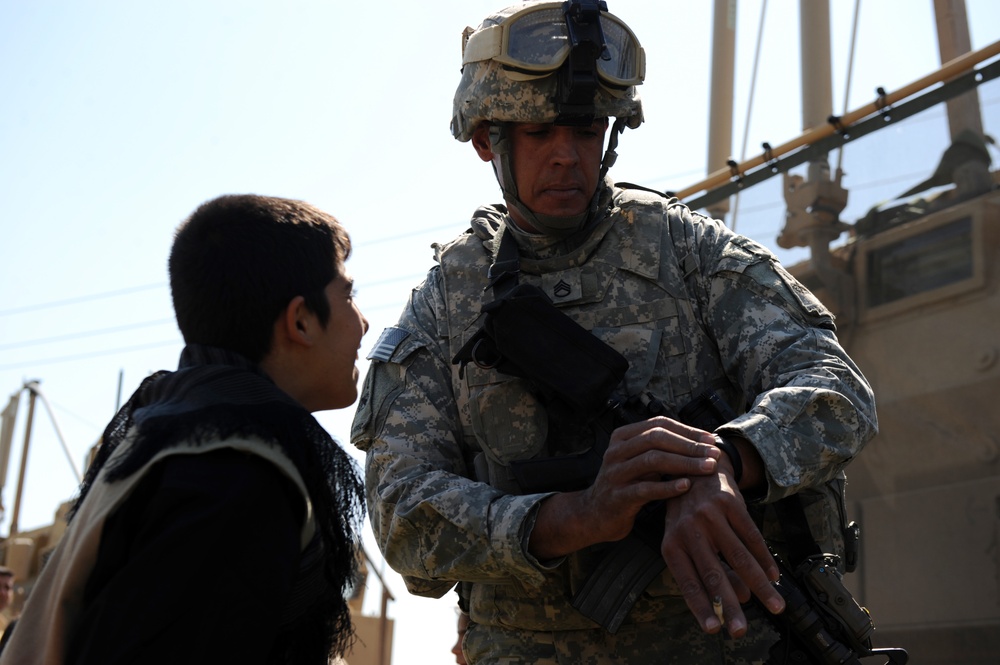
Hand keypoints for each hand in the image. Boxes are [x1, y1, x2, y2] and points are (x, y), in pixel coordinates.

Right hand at [529, 416, 718, 559]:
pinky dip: (667, 486)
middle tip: (714, 454)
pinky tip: (686, 486)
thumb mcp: (639, 463)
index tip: (710, 440)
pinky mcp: (618, 496)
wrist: (594, 515)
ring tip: (707, 469)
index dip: (687, 430)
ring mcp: (615, 473)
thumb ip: (661, 451)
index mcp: (622, 437)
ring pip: (653, 460)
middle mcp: (616, 451)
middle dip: (689, 446)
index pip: (658, 424)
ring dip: (684, 463)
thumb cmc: (625, 487)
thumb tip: (700, 442)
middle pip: (657, 439)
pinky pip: (645, 488)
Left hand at [660, 460, 784, 636]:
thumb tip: (740, 597)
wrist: (693, 467)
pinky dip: (765, 559)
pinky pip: (752, 536)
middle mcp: (688, 530)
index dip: (701, 606)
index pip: (687, 582)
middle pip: (713, 574)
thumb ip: (708, 568)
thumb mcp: (685, 539)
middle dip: (729, 606)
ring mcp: (709, 516)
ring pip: (739, 557)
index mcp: (671, 544)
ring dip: (760, 586)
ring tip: (775, 607)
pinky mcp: (729, 503)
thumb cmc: (687, 512)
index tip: (714, 630)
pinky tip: (774, 576)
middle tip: (741, 631)